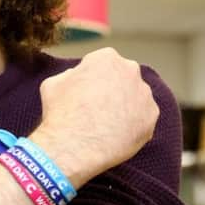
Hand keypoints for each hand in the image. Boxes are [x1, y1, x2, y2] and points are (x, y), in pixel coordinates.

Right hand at [32, 47, 158, 187]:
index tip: (86, 91)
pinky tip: (115, 133)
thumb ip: (70, 74)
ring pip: (135, 97)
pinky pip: (143, 117)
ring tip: (106, 123)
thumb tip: (77, 76)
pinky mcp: (151, 116)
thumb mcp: (53, 82)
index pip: (103, 63)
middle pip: (123, 77)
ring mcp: (144, 94)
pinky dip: (132, 124)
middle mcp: (130, 70)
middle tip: (98, 107)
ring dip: (125, 105)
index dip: (93, 78)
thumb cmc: (61, 112)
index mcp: (106, 58)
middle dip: (113, 88)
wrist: (74, 146)